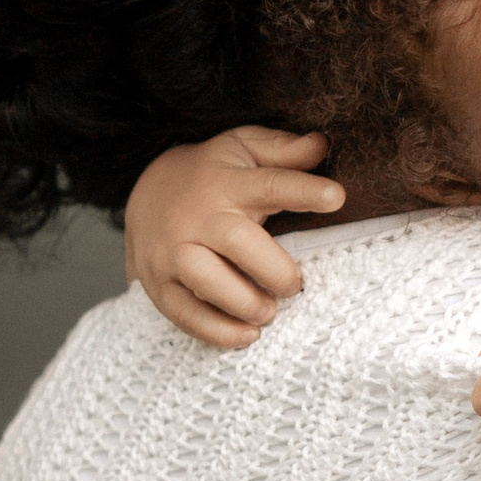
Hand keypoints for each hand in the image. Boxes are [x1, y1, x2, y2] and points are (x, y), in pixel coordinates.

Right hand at [124, 127, 345, 348]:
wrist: (143, 194)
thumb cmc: (211, 175)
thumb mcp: (243, 150)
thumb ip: (283, 151)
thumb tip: (322, 145)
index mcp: (228, 183)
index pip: (270, 184)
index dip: (303, 191)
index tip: (336, 197)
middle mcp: (198, 217)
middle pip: (236, 240)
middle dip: (272, 268)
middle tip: (295, 285)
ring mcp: (173, 252)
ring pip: (205, 281)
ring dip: (243, 303)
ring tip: (268, 311)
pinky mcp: (158, 284)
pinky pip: (184, 314)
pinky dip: (216, 331)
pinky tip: (246, 336)